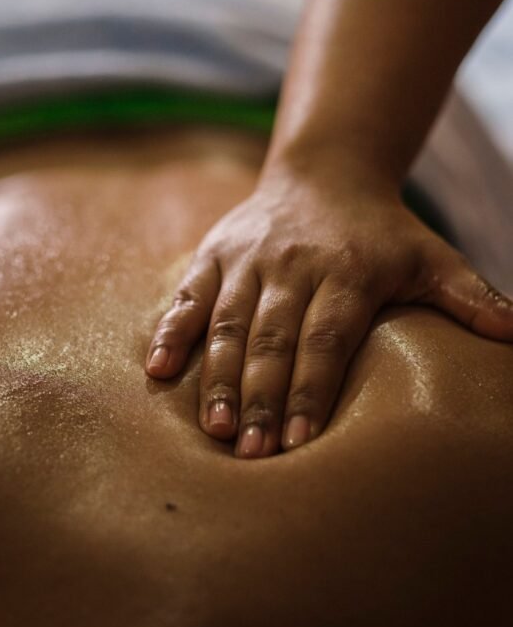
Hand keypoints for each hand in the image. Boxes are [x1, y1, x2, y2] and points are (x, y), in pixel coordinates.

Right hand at [145, 163, 512, 458]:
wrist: (325, 172)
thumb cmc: (382, 230)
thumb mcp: (430, 254)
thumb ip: (468, 294)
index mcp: (347, 269)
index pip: (326, 337)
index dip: (313, 389)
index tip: (302, 443)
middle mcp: (293, 263)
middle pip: (273, 336)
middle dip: (262, 396)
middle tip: (252, 454)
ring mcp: (249, 257)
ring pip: (227, 320)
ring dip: (217, 375)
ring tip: (214, 428)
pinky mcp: (216, 251)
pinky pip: (189, 293)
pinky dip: (172, 329)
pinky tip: (157, 370)